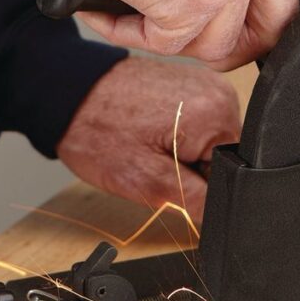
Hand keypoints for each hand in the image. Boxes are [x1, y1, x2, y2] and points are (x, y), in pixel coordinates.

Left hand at [56, 57, 240, 218]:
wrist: (69, 93)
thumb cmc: (97, 132)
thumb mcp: (147, 183)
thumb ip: (194, 202)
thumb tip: (222, 215)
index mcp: (216, 115)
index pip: (230, 172)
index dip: (201, 187)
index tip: (170, 179)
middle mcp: (220, 94)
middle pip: (222, 155)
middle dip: (191, 168)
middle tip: (155, 161)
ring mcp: (207, 85)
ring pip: (210, 142)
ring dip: (183, 152)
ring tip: (150, 141)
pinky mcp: (193, 84)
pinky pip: (199, 124)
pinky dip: (178, 135)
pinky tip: (152, 129)